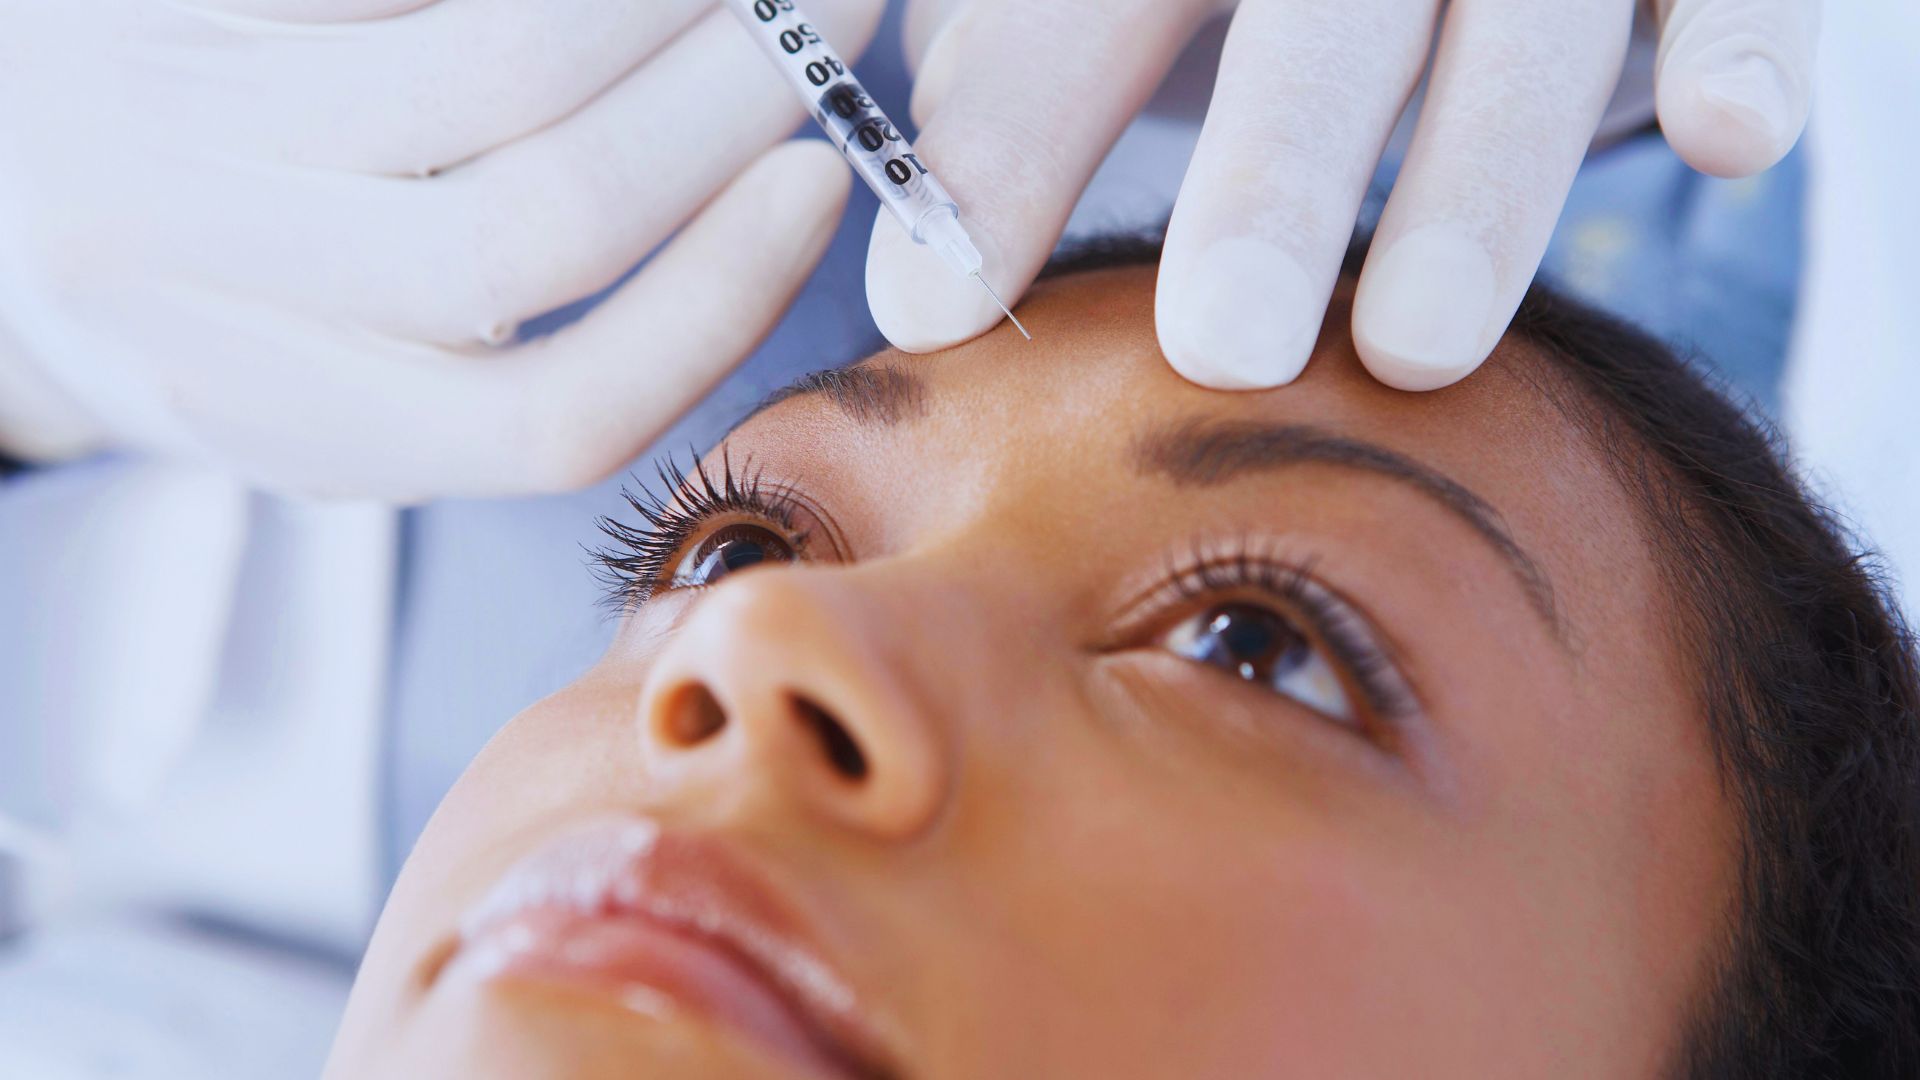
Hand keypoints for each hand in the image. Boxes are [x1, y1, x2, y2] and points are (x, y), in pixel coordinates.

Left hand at [0, 0, 880, 499]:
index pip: (559, 415)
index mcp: (316, 435)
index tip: (825, 180)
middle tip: (832, 22)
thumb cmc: (204, 285)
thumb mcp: (346, 378)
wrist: (1, 185)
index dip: (720, 296)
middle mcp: (233, 309)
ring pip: (487, 77)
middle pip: (537, 230)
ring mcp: (188, 147)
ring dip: (655, 14)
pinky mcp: (174, 22)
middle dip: (725, 113)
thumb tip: (751, 196)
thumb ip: (525, 346)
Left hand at [870, 0, 1818, 389]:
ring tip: (1418, 346)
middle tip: (1223, 349)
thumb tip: (912, 288)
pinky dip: (1735, 43)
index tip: (930, 312)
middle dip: (1267, 177)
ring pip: (1512, 18)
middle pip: (1306, 24)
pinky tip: (1729, 141)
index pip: (1077, 13)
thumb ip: (1021, 91)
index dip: (1008, 146)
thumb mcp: (1119, 7)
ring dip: (1477, 178)